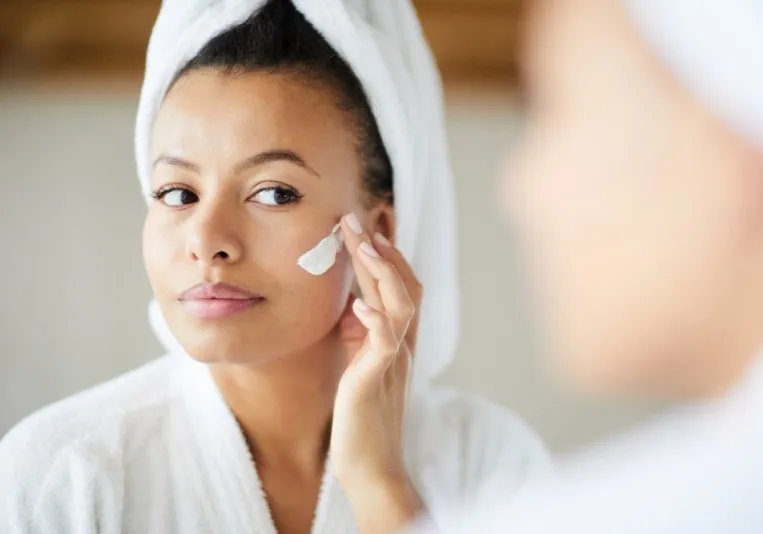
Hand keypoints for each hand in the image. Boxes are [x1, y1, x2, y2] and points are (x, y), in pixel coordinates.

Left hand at [330, 213, 423, 532]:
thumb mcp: (361, 364)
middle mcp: (402, 345)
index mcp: (397, 339)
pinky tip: (359, 303)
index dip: (386, 255)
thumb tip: (354, 303)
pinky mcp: (376, 381)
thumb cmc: (361, 416)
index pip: (399, 286)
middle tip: (356, 219)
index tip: (365, 227)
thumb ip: (362, 334)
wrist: (370, 465)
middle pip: (403, 286)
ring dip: (382, 272)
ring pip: (401, 305)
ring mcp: (393, 361)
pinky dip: (375, 319)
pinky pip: (384, 343)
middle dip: (380, 250)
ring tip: (363, 245)